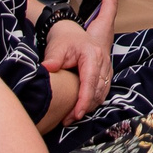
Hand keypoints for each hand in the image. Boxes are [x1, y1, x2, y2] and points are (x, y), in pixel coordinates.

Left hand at [42, 0, 116, 123]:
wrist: (72, 32)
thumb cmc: (64, 40)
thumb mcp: (57, 47)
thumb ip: (53, 58)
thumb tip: (46, 69)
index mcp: (92, 55)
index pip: (90, 81)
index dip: (84, 100)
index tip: (75, 114)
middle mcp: (103, 62)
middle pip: (98, 91)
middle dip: (84, 108)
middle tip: (67, 120)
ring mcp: (107, 69)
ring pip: (102, 94)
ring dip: (89, 107)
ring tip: (71, 117)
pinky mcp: (105, 74)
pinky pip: (102, 92)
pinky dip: (93, 103)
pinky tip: (80, 109)